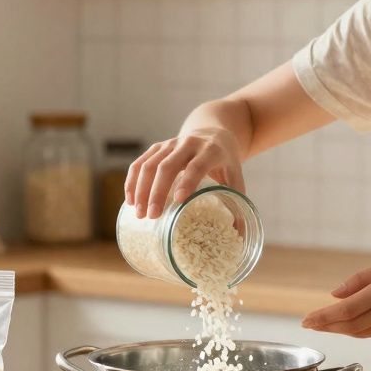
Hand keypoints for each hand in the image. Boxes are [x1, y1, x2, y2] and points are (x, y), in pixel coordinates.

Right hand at [124, 128, 245, 218]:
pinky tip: (131, 200)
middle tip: (152, 216)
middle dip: (157, 192)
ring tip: (139, 214)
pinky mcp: (157, 147)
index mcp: (211, 151)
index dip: (187, 182)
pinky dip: (132, 181)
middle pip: (167, 166)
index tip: (178, 202)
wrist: (214, 134)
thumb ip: (238, 203)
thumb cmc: (225, 163)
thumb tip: (239, 236)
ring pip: (150, 164)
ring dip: (141, 189)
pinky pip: (140, 162)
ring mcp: (170, 143)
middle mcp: (189, 144)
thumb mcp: (236, 178)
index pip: (196, 165)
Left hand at [301, 250, 370, 337]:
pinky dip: (360, 330)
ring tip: (323, 325)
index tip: (306, 320)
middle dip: (327, 326)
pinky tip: (348, 326)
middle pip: (352, 325)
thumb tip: (335, 295)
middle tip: (309, 324)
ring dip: (341, 330)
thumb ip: (361, 279)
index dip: (325, 316)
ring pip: (364, 332)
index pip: (349, 309)